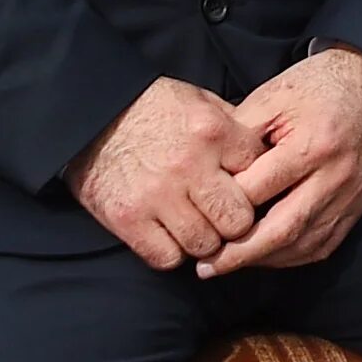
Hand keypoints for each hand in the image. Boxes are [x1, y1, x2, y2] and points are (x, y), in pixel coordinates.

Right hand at [66, 77, 265, 271]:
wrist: (93, 113)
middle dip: (235, 223)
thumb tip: (268, 157)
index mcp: (214, 132)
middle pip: (237, 221)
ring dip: (204, 241)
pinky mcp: (127, 219)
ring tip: (197, 225)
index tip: (246, 189)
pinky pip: (166, 258)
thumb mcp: (204, 103)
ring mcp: (157, 195)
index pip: (260, 176)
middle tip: (224, 216)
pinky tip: (170, 234)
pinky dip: (172, 252)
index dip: (256, 186)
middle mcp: (189, 166)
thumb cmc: (156, 108)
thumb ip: (236, 131)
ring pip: (204, 245)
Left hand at [196, 47, 361, 277]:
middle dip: (240, 253)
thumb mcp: (270, 98)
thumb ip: (238, 137)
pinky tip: (267, 254)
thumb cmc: (315, 87)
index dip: (224, 208)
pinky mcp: (358, 205)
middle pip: (283, 228)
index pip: (260, 190)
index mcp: (314, 144)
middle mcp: (337, 175)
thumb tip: (207, 177)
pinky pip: (322, 245)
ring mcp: (351, 195)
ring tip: (231, 263)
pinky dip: (291, 256)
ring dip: (264, 259)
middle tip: (207, 266)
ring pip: (303, 244)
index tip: (197, 221)